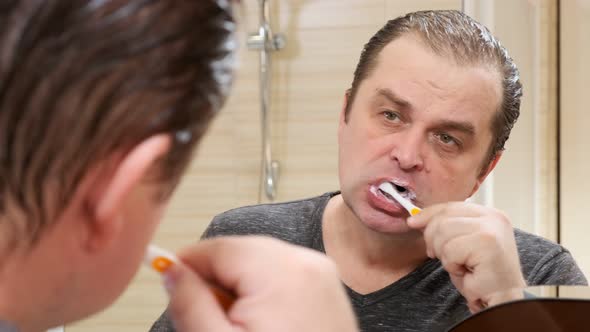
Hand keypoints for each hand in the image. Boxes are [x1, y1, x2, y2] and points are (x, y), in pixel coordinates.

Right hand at [164, 236, 358, 331]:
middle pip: (239, 252)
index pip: (218, 247)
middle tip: (209, 320)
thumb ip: (190, 303)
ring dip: (240, 289)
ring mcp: (321, 274)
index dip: (188, 266)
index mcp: (282, 271)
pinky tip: (262, 327)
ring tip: (240, 329)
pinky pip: (281, 275)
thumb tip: (172, 271)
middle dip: (217, 281)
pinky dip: (263, 294)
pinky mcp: (325, 288)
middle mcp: (307, 263)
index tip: (172, 286)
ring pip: (259, 263)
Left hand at [408, 202, 525, 311]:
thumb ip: (446, 228)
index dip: (429, 214)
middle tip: (447, 258)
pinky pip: (450, 249)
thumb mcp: (460, 245)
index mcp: (489, 215)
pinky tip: (466, 272)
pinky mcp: (487, 243)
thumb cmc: (481, 276)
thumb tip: (416, 219)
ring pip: (443, 231)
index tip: (413, 222)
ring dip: (445, 255)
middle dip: (435, 239)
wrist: (502, 300)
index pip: (451, 206)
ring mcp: (492, 229)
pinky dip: (452, 264)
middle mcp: (493, 218)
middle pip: (443, 218)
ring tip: (461, 265)